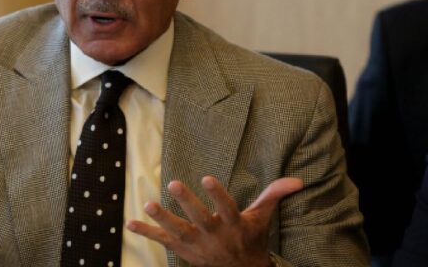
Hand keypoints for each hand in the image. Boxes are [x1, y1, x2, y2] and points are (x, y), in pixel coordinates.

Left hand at [126, 176, 302, 266]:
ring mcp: (196, 244)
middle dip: (187, 202)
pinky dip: (146, 232)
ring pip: (177, 230)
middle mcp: (214, 235)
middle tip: (174, 183)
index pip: (226, 207)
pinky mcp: (182, 249)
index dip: (217, 193)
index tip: (206, 177)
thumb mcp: (262, 218)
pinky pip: (162, 240)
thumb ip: (273, 195)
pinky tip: (130, 222)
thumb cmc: (250, 238)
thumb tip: (297, 180)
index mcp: (234, 224)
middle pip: (199, 218)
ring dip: (162, 218)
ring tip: (147, 204)